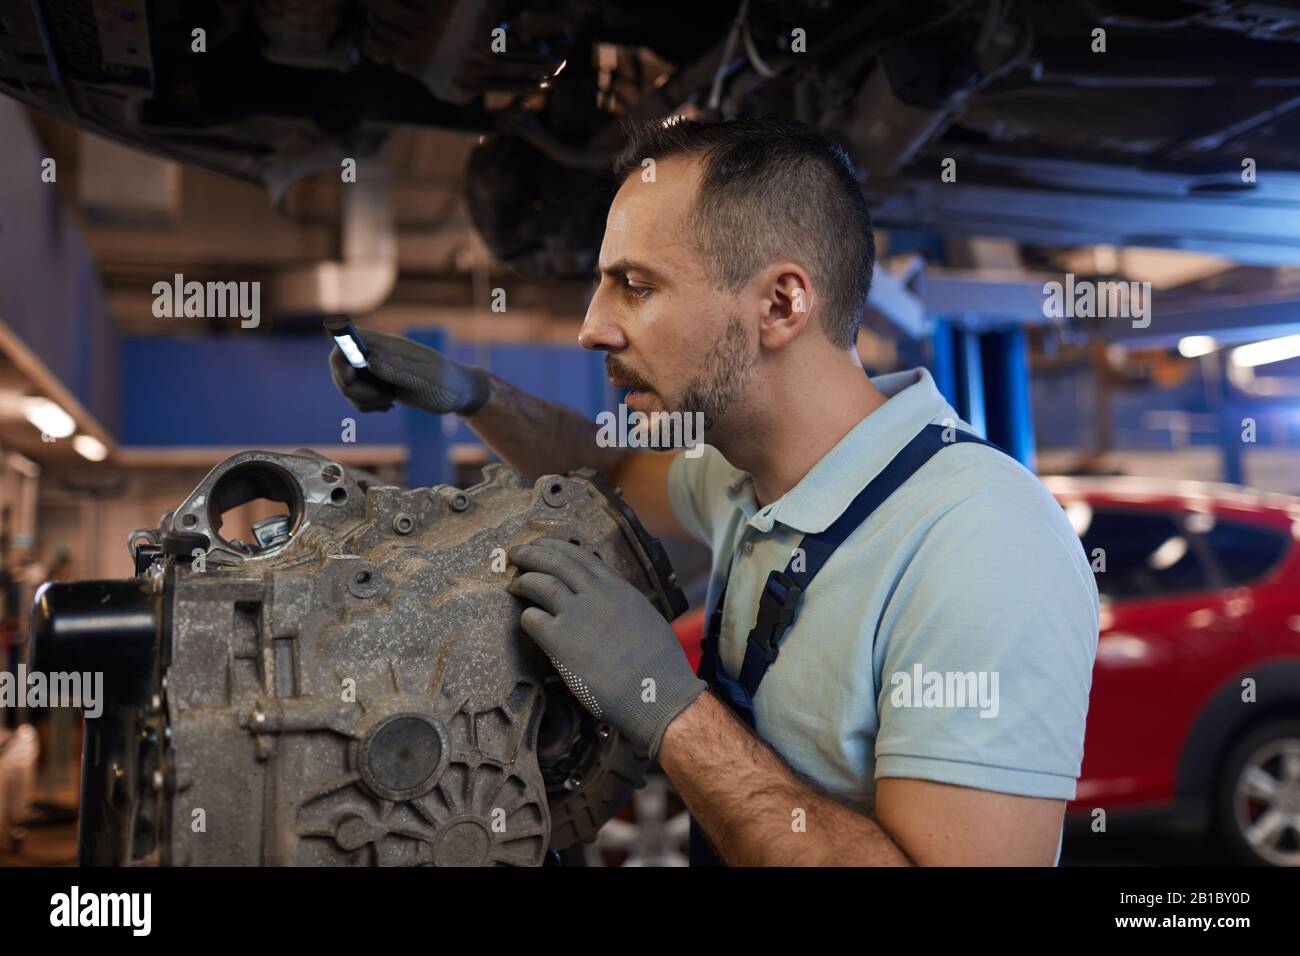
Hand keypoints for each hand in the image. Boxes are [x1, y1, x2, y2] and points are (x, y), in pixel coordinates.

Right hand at [329, 330, 491, 414]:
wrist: (458, 394)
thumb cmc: (446, 384)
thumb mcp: (426, 379)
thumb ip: (398, 369)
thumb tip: (370, 360)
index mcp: (388, 345)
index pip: (349, 339)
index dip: (340, 357)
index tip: (351, 378)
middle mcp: (378, 353)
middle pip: (341, 364)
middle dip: (351, 388)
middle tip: (381, 399)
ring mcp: (376, 368)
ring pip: (347, 383)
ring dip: (361, 400)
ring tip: (389, 402)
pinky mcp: (378, 383)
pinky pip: (357, 395)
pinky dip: (367, 405)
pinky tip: (388, 406)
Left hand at [507, 539, 705, 758]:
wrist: (656, 691)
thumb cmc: (659, 665)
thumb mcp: (645, 618)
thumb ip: (623, 605)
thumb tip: (611, 606)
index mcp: (618, 588)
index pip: (580, 556)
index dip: (557, 548)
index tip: (543, 546)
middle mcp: (597, 594)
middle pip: (556, 562)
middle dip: (533, 554)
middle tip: (518, 553)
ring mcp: (577, 615)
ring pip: (540, 584)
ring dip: (523, 581)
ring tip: (514, 584)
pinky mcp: (561, 641)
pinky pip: (532, 619)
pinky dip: (526, 617)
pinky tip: (526, 621)